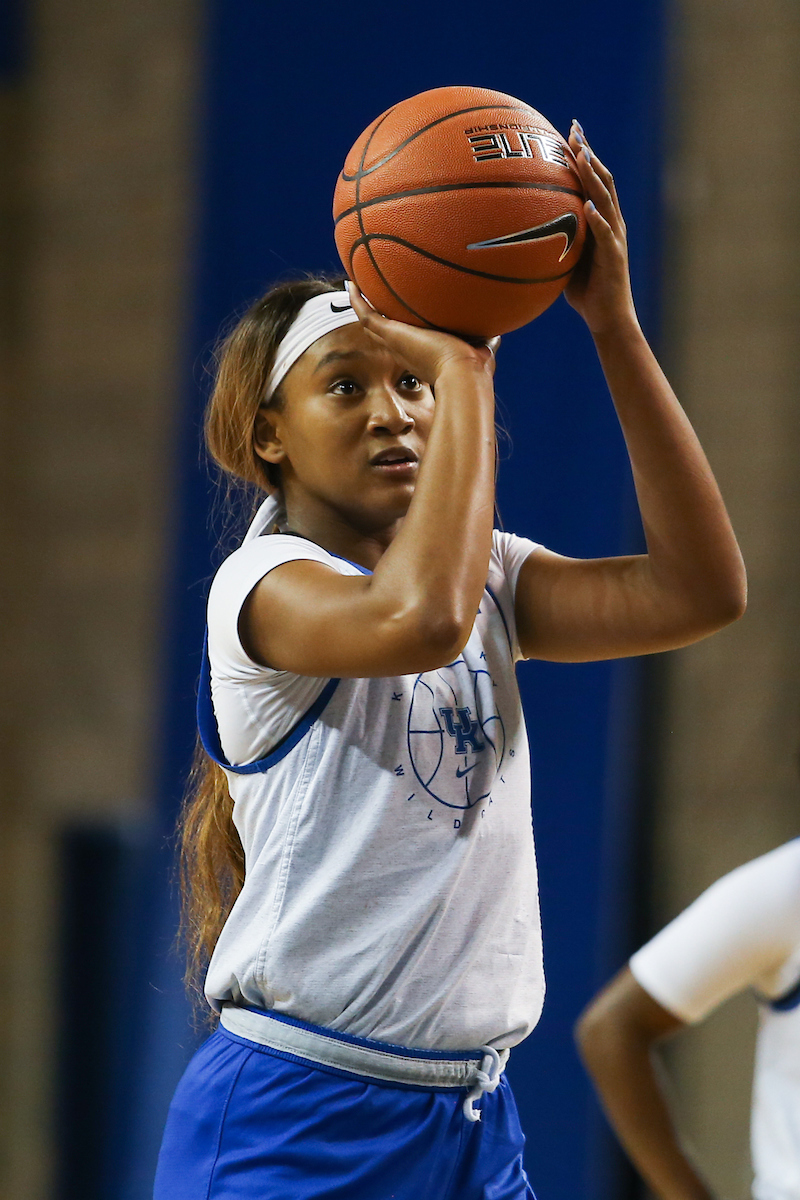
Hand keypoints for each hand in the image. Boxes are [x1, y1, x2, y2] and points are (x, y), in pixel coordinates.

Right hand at [347, 282, 497, 382]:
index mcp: (423, 352)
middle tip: (369, 300)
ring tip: (354, 287)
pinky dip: (357, 301)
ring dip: (363, 305)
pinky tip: (351, 284)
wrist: (464, 374)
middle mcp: (406, 347)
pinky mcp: (391, 335)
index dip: (401, 327)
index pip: (408, 339)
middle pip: (385, 332)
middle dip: (378, 317)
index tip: (399, 315)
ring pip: (372, 323)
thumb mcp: (482, 346)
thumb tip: (498, 329)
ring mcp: (396, 342)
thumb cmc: (475, 367)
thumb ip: (486, 336)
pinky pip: (367, 316)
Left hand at [564, 121, 637, 335]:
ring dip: (594, 177)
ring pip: (607, 200)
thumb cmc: (585, 291)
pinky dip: (599, 221)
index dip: (583, 154)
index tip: (569, 132)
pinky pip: (607, 236)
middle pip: (602, 180)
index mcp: (601, 220)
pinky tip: (589, 208)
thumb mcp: (564, 259)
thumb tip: (521, 230)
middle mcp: (612, 223)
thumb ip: (553, 240)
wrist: (608, 318)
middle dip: (588, 153)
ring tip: (582, 156)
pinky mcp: (615, 258)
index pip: (593, 180)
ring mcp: (615, 239)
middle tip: (574, 130)